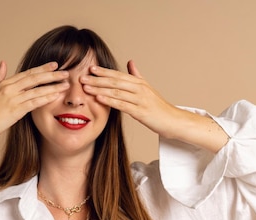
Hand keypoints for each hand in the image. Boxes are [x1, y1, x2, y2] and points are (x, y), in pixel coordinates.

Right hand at [0, 61, 69, 142]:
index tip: (54, 65)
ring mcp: (12, 98)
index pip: (27, 73)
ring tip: (66, 85)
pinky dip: (45, 98)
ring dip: (53, 86)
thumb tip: (3, 63)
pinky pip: (33, 102)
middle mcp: (10, 88)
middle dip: (52, 74)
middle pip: (35, 78)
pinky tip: (55, 96)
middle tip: (66, 72)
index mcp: (5, 83)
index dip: (42, 68)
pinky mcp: (14, 110)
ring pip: (37, 89)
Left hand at [81, 61, 228, 151]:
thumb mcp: (147, 88)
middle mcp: (139, 89)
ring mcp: (140, 100)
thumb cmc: (158, 107)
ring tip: (86, 88)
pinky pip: (122, 105)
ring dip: (100, 89)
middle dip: (98, 79)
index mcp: (139, 83)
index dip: (104, 71)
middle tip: (82, 77)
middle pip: (115, 82)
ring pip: (116, 92)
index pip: (118, 75)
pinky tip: (99, 99)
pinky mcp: (140, 112)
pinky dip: (109, 101)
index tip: (90, 68)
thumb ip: (137, 75)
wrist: (173, 121)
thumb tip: (130, 62)